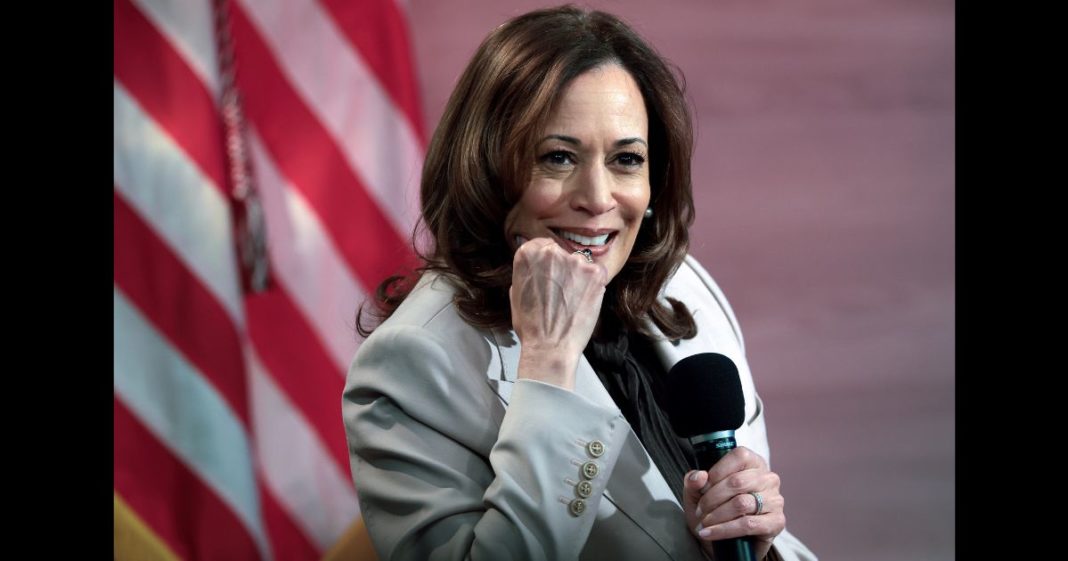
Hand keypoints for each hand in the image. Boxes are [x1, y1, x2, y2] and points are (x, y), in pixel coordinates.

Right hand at [510, 237, 607, 389]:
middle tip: (561, 291)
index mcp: (528, 253)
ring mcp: (575, 261)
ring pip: (580, 263)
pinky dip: (594, 285)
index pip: (543, 244)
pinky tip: (584, 301)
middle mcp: (551, 252)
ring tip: (572, 299)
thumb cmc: (530, 325)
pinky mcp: (595, 272)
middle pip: (563, 252)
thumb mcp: (515, 292)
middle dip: (564, 268)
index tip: (550, 273)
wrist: (550, 346)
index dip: (548, 261)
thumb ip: (527, 272)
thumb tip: (536, 267)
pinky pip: (597, 272)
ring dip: (579, 277)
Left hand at [682, 447, 784, 560]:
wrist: (724, 543)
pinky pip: (748, 525)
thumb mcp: (697, 493)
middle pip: (737, 482)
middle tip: (700, 511)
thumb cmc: (713, 510)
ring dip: (716, 515)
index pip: (739, 456)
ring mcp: (775, 500)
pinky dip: (724, 530)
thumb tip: (700, 476)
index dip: (717, 472)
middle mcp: (768, 479)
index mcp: (753, 463)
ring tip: (704, 523)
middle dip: (712, 498)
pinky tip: (710, 533)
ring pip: (741, 503)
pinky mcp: (776, 522)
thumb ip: (694, 481)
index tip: (702, 488)